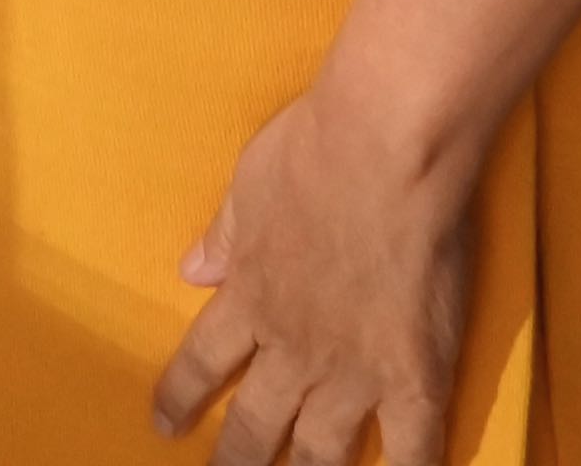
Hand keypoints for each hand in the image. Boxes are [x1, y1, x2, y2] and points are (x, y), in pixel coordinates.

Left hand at [152, 84, 470, 465]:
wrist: (387, 145)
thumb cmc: (314, 148)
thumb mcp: (249, 183)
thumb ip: (225, 236)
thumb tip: (192, 270)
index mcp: (249, 298)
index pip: (201, 363)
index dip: (181, 397)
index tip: (165, 424)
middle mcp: (294, 349)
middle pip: (255, 425)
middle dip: (236, 459)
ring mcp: (354, 372)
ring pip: (321, 453)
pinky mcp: (414, 376)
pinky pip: (412, 450)